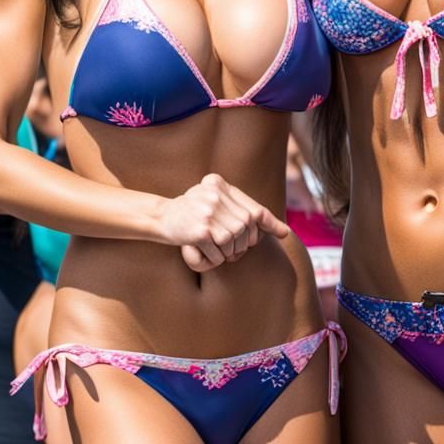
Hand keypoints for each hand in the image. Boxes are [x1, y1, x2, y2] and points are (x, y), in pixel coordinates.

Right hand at [158, 174, 289, 272]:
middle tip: (233, 250)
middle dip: (243, 243)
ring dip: (228, 252)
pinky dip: (215, 259)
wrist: (159, 217)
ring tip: (217, 251)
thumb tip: (283, 229)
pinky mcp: (199, 231)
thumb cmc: (191, 212)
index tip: (284, 233)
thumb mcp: (215, 200)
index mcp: (220, 184)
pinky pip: (219, 252)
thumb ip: (239, 208)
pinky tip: (206, 255)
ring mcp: (207, 212)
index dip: (270, 223)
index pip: (254, 207)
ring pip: (234, 241)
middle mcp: (215, 194)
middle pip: (246, 227)